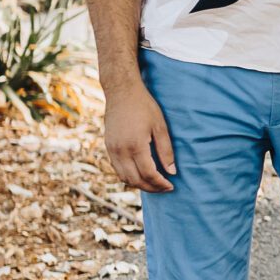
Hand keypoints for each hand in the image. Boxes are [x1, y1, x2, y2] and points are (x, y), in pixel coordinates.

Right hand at [103, 79, 175, 193]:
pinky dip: (129, 176)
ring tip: (154, 183)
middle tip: (164, 188)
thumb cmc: (144, 106)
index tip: (171, 186)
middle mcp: (121, 150)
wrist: (121, 92)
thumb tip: (172, 172)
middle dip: (151, 188)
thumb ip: (166, 151)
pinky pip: (117, 169)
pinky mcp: (108, 147)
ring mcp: (112, 150)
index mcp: (135, 145)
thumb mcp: (160, 126)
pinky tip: (141, 174)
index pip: (148, 174)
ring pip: (124, 178)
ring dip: (139, 184)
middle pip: (135, 180)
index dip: (160, 184)